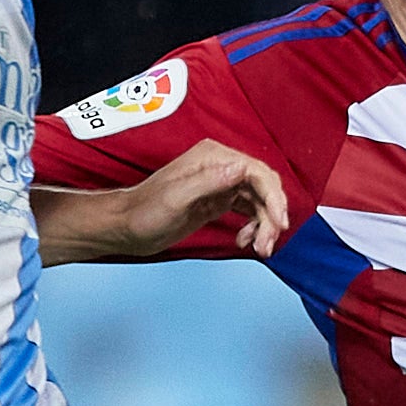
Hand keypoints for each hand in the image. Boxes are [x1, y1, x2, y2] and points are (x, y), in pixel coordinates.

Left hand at [117, 137, 292, 255]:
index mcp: (211, 157)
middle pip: (263, 187)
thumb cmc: (144, 212)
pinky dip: (254, 226)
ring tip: (258, 247)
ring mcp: (221, 184)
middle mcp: (220, 167)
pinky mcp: (218, 201)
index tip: (278, 221)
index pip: (257, 172)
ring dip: (264, 225)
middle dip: (271, 216)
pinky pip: (249, 210)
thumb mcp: (176, 197)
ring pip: (259, 201)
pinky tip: (245, 240)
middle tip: (267, 243)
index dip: (273, 197)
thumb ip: (209, 180)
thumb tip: (240, 168)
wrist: (127, 227)